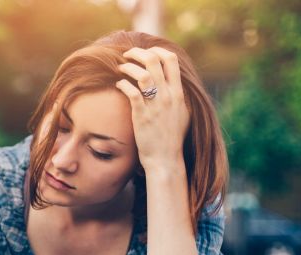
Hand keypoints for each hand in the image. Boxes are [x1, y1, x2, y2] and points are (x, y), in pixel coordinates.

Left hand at [115, 46, 189, 175]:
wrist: (165, 159)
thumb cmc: (172, 137)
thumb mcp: (182, 112)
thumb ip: (177, 94)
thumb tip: (172, 80)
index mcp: (178, 93)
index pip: (171, 59)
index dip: (157, 50)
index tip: (146, 51)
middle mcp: (168, 96)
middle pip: (154, 61)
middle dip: (138, 53)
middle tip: (127, 55)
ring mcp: (155, 106)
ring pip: (142, 75)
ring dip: (128, 67)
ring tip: (120, 68)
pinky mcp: (141, 116)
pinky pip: (131, 93)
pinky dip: (122, 84)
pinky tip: (118, 84)